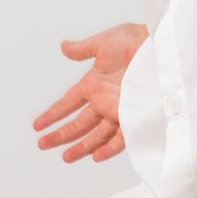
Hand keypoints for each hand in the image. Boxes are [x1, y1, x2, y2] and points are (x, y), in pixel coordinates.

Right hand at [32, 22, 147, 163]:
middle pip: (78, 122)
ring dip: (80, 146)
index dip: (53, 113)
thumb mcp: (103, 43)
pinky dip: (108, 148)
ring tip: (66, 157)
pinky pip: (119, 137)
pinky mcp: (132, 116)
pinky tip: (96, 156)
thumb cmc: (133, 40)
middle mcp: (103, 100)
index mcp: (93, 84)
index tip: (38, 125)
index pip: (68, 103)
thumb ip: (82, 49)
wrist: (158, 47)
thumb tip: (63, 47)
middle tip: (43, 145)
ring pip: (95, 134)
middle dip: (60, 134)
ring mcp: (117, 110)